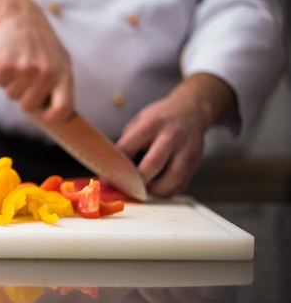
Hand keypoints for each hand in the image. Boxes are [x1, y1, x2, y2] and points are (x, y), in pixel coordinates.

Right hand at [0, 0, 73, 122]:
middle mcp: (47, 73)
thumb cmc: (41, 44)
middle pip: (29, 107)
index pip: (63, 109)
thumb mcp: (59, 62)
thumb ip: (58, 87)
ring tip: (18, 64)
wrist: (22, 17)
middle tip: (25, 79)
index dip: (52, 118)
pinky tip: (8, 59)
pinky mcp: (7, 64)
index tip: (44, 116)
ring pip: (12, 95)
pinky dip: (0, 74)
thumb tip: (53, 117)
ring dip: (11, 83)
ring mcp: (27, 69)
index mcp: (64, 75)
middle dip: (24, 97)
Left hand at [116, 73, 236, 196]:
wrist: (191, 110)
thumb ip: (128, 141)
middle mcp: (171, 136)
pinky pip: (181, 184)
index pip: (129, 147)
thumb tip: (112, 167)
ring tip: (143, 189)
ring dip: (154, 190)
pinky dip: (166, 191)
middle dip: (137, 180)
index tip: (108, 177)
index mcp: (152, 123)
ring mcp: (186, 150)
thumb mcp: (140, 121)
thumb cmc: (160, 118)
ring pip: (171, 179)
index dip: (116, 165)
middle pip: (153, 164)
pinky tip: (157, 188)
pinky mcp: (195, 162)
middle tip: (126, 187)